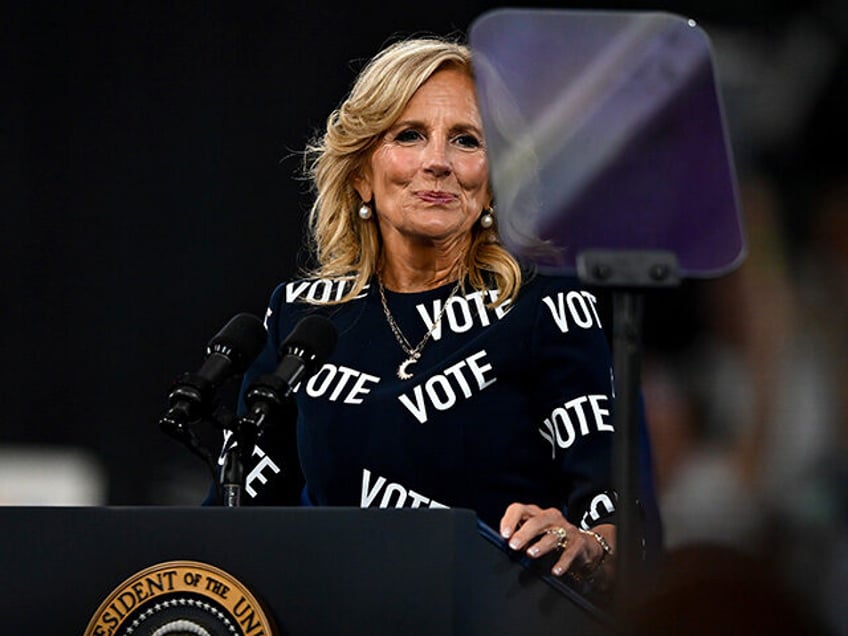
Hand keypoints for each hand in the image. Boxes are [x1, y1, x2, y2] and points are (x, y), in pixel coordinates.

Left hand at [499, 503, 615, 582]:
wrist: (584, 546)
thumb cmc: (552, 539)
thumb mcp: (534, 534)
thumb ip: (519, 536)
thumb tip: (502, 544)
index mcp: (536, 514)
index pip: (519, 509)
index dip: (510, 520)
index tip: (503, 534)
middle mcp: (551, 517)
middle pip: (536, 521)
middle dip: (524, 533)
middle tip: (513, 545)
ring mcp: (566, 529)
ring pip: (552, 535)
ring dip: (541, 545)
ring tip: (531, 554)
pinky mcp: (578, 542)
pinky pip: (570, 551)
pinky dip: (562, 562)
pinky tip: (555, 570)